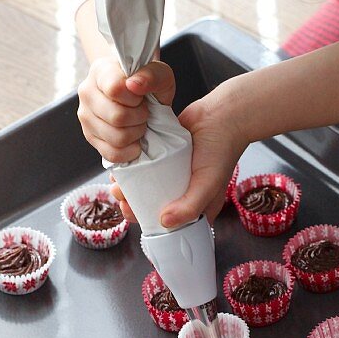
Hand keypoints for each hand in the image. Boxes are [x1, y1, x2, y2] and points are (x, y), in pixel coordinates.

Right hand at [77, 57, 175, 163]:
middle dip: (139, 118)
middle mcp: (87, 92)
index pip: (115, 89)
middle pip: (117, 117)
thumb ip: (152, 75)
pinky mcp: (90, 137)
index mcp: (101, 71)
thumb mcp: (159, 73)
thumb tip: (134, 85)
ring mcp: (85, 117)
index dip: (135, 98)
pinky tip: (134, 139)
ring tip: (138, 122)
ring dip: (136, 133)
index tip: (141, 96)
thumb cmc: (146, 81)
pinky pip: (112, 154)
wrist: (137, 91)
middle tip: (143, 111)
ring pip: (116, 138)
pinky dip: (129, 151)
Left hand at [112, 83, 248, 227]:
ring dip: (128, 184)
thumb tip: (164, 222)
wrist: (221, 115)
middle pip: (150, 203)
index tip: (130, 213)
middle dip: (131, 202)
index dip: (145, 221)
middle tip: (120, 195)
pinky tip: (121, 165)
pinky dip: (131, 166)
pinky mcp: (162, 154)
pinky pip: (144, 163)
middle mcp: (180, 191)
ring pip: (144, 183)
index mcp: (193, 205)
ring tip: (117, 181)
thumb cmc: (221, 151)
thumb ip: (190, 206)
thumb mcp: (209, 185)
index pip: (166, 222)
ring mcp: (170, 173)